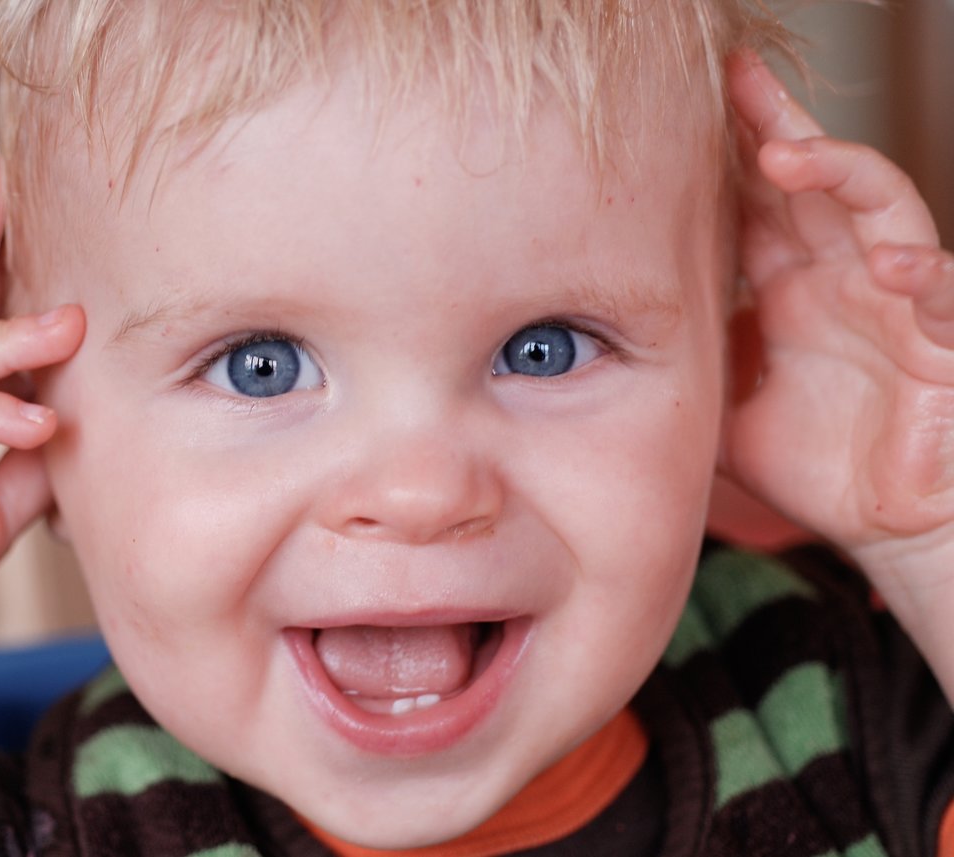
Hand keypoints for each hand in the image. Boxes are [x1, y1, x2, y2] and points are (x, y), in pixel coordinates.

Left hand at [722, 52, 953, 582]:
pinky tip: (889, 264)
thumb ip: (680, 371)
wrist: (880, 526)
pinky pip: (942, 293)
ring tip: (787, 155)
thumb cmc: (811, 463)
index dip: (730, 153)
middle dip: (776, 127)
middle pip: (814, 181)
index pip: (758, 202)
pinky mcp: (943, 340)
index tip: (687, 105)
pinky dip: (922, 273)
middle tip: (736, 81)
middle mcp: (842, 276)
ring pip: (882, 209)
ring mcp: (896, 300)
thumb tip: (594, 354)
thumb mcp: (721, 410)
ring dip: (840, 174)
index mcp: (789, 284)